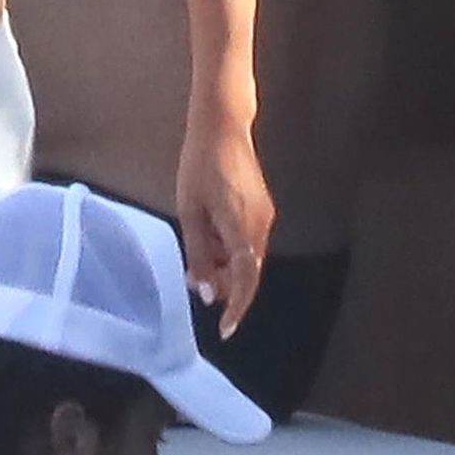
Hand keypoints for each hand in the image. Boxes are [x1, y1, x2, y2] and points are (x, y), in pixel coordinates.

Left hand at [176, 118, 274, 339]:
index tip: (225, 329)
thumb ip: (199, 253)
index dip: (237, 307)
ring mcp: (264, 215)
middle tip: (196, 284)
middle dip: (225, 286)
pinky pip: (248, 241)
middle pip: (248, 271)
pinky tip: (210, 242)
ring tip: (198, 262)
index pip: (246, 278)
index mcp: (241, 226)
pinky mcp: (262, 208)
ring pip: (248, 257)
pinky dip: (230, 250)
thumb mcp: (190, 211)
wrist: (223, 126)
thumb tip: (206, 292)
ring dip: (225, 267)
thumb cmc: (199, 164)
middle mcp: (260, 224)